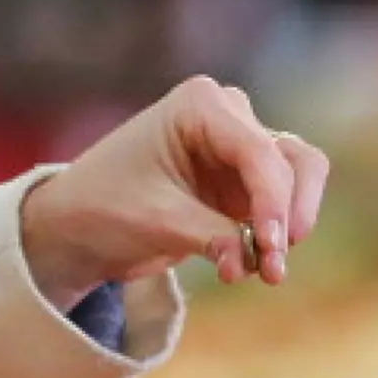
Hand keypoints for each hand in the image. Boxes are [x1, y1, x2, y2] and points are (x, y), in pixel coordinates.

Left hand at [20, 76, 329, 311]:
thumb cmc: (104, 206)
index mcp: (200, 105)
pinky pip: (281, 207)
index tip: (269, 247)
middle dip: (286, 217)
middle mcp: (229, 117)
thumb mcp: (154, 220)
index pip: (257, 151)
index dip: (272, 201)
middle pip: (289, 162)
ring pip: (298, 179)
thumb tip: (249, 261)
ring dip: (291, 225)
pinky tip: (246, 267)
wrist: (78, 225)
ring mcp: (240, 150)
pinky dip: (274, 237)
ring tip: (268, 272)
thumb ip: (209, 235)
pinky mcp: (244, 185)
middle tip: (271, 268)